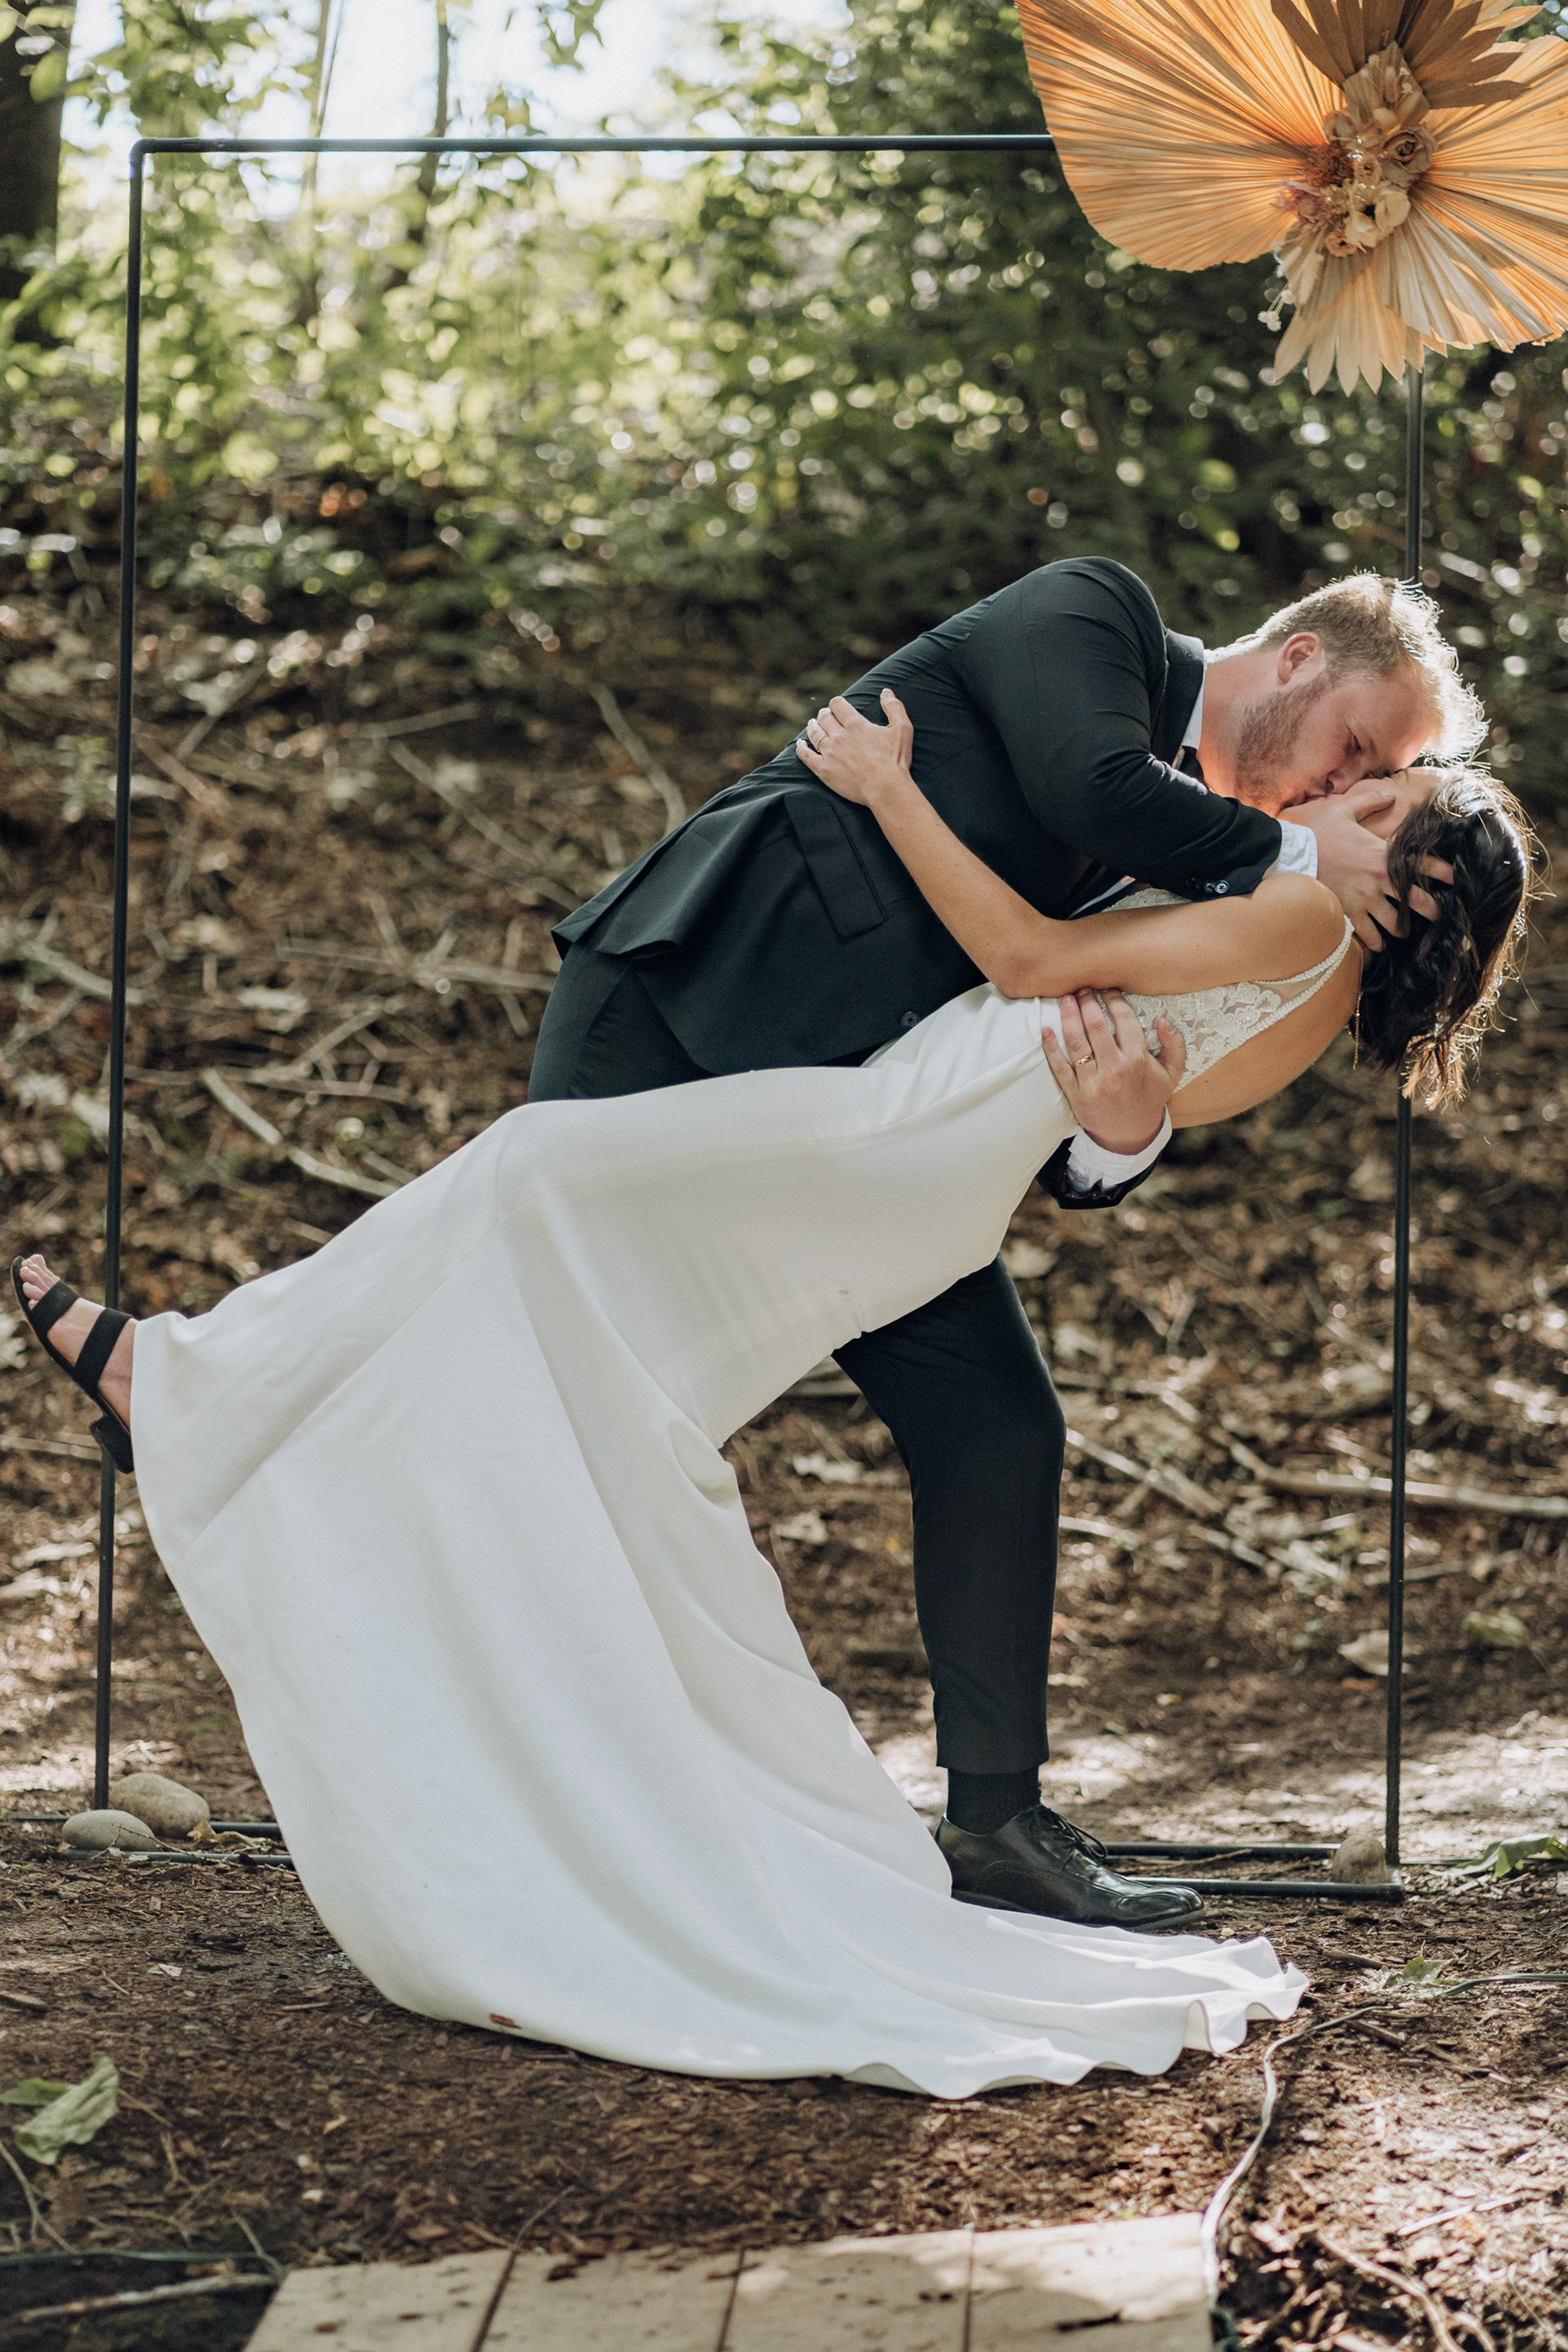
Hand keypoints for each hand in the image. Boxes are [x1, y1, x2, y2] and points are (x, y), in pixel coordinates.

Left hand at [796, 689, 913, 804]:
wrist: (885, 788)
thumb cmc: (896, 760)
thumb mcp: (902, 729)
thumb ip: (894, 707)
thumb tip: (885, 691)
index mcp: (855, 724)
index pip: (838, 705)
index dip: (836, 703)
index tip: (837, 707)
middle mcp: (839, 736)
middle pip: (825, 718)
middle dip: (825, 714)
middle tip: (825, 715)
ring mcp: (829, 753)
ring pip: (814, 734)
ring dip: (812, 726)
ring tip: (812, 724)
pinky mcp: (824, 770)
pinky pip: (806, 756)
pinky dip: (801, 748)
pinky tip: (799, 745)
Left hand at [1041, 991, 1185, 1153]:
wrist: (1130, 1135)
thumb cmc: (1150, 1099)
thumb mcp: (1171, 1074)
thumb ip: (1174, 1045)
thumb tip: (1163, 1020)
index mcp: (1137, 1060)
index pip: (1124, 1019)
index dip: (1113, 999)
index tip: (1106, 988)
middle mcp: (1114, 1069)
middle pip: (1096, 1025)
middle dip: (1087, 1001)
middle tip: (1081, 988)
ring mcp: (1093, 1082)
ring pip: (1076, 1042)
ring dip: (1068, 1017)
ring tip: (1065, 999)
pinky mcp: (1075, 1094)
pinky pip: (1059, 1067)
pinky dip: (1051, 1048)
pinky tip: (1045, 1030)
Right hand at [1290, 781, 1451, 951]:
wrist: (1292, 857)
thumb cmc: (1319, 834)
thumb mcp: (1344, 810)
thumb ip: (1370, 801)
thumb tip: (1391, 795)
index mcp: (1383, 855)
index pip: (1423, 864)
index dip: (1444, 872)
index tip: (1454, 879)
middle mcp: (1379, 880)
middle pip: (1418, 901)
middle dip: (1432, 910)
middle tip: (1439, 915)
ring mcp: (1365, 900)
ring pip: (1395, 923)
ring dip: (1402, 929)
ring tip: (1404, 931)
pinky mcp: (1349, 913)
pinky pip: (1368, 935)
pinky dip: (1376, 943)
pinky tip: (1379, 945)